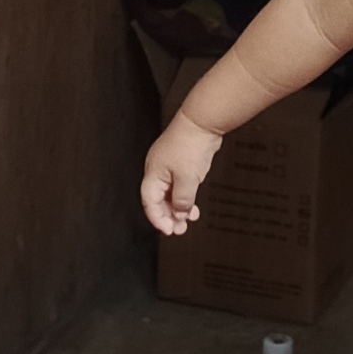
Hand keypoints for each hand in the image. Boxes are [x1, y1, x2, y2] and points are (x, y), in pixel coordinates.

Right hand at [142, 114, 222, 234]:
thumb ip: (183, 199)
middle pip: (158, 200)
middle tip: (179, 230)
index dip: (158, 218)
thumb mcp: (187, 178)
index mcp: (153, 173)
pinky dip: (185, 199)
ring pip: (170, 195)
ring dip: (178, 210)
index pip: (149, 202)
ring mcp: (169, 167)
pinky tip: (192, 207)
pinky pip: (179, 187)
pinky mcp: (181, 165)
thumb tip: (180, 213)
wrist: (203, 122)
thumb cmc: (190, 143)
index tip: (168, 230)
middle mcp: (158, 171)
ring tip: (187, 221)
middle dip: (169, 217)